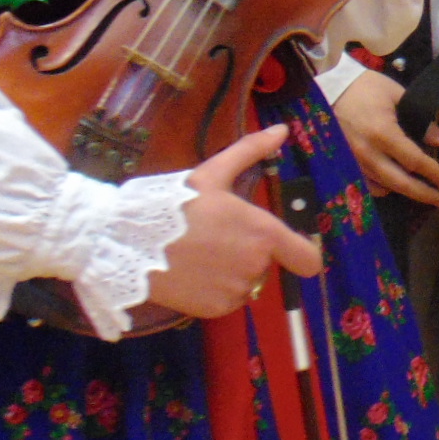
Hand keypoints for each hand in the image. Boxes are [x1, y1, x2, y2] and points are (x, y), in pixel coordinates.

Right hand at [145, 125, 325, 318]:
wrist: (131, 241)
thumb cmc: (175, 205)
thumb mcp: (213, 173)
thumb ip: (251, 151)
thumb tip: (282, 130)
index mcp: (263, 233)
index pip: (307, 260)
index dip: (302, 254)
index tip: (289, 248)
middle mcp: (256, 266)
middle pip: (266, 264)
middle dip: (248, 252)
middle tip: (215, 237)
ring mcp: (236, 291)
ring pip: (246, 283)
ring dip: (231, 272)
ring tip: (199, 253)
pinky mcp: (216, 310)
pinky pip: (227, 300)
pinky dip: (214, 291)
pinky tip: (192, 273)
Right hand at [334, 68, 438, 204]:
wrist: (328, 87)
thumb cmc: (366, 87)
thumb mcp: (398, 95)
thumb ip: (422, 120)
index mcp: (383, 133)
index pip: (414, 161)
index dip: (434, 174)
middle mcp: (368, 153)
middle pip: (400, 183)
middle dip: (424, 194)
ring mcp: (354, 161)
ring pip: (384, 187)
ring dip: (405, 193)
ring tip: (423, 193)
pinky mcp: (344, 164)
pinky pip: (366, 184)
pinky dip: (383, 189)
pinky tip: (395, 186)